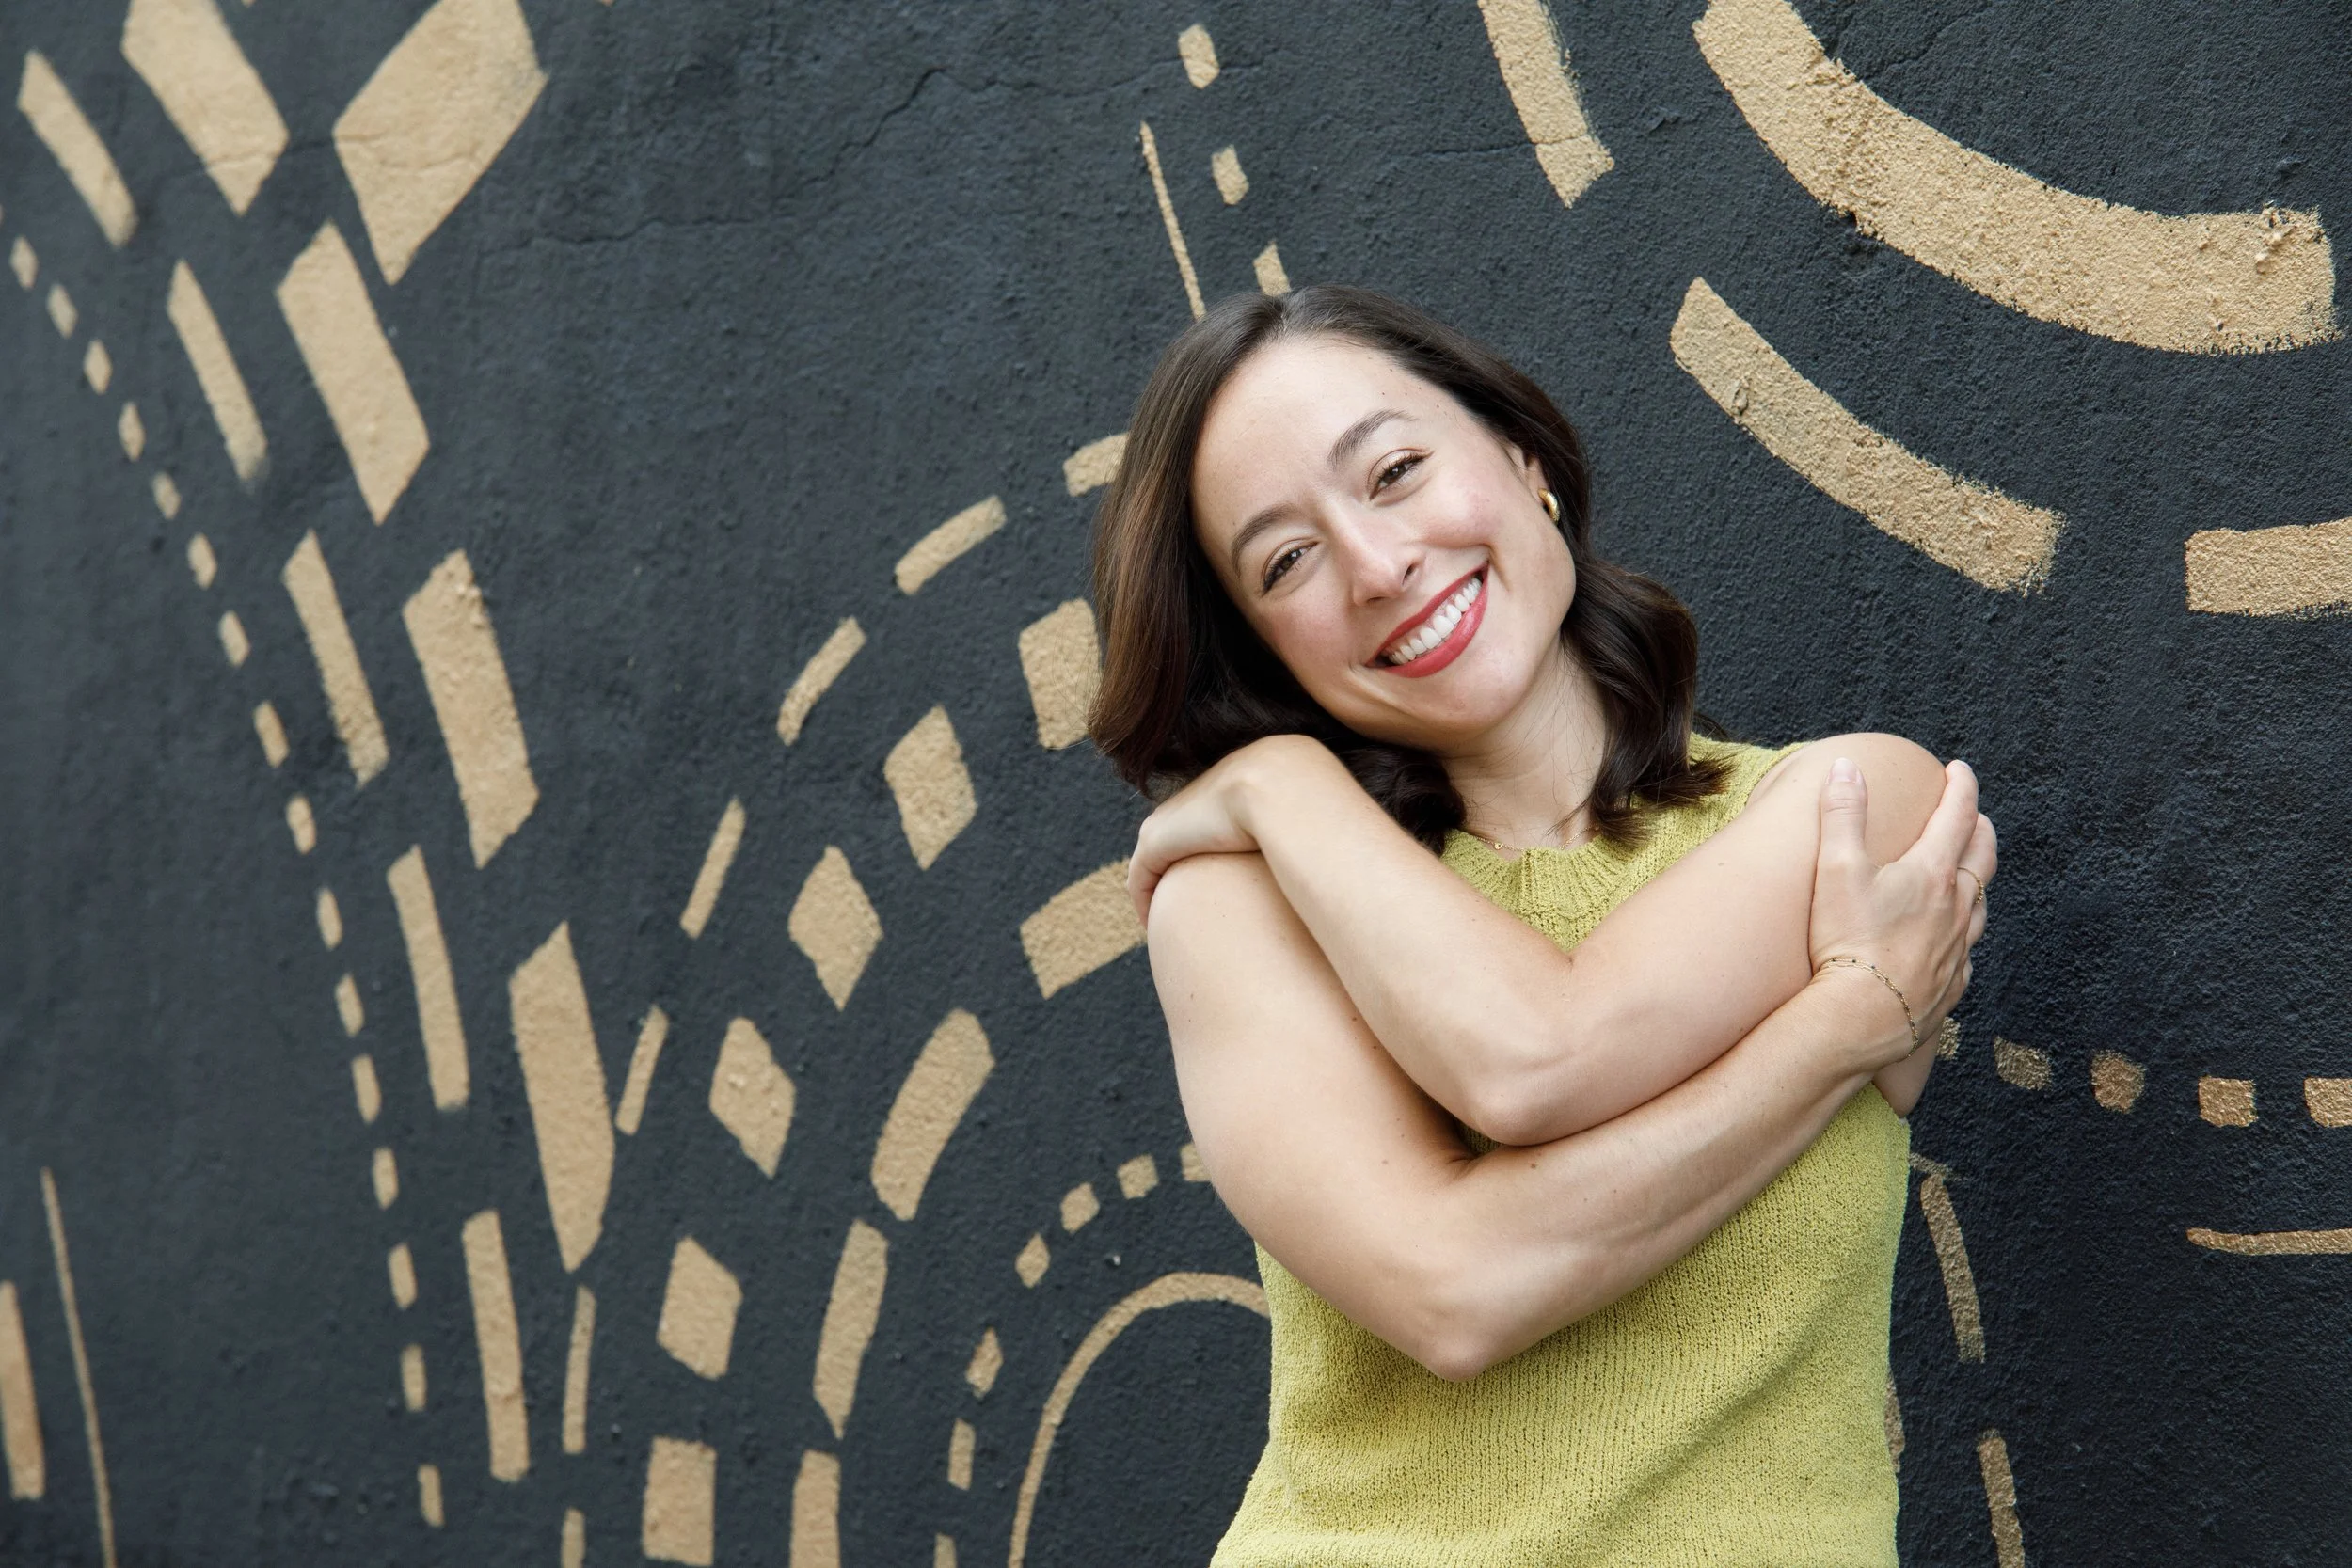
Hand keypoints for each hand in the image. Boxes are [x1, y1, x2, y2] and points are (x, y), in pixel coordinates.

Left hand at [1128, 737, 1319, 922]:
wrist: (1285, 789)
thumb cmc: (1314, 808)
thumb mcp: (1312, 814)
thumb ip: (1308, 830)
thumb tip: (1324, 850)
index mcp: (1234, 781)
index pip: (1213, 818)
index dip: (1211, 850)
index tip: (1217, 883)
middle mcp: (1196, 793)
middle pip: (1179, 837)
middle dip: (1179, 870)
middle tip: (1189, 909)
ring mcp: (1173, 816)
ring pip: (1154, 859)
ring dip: (1156, 891)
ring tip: (1165, 924)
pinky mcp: (1156, 840)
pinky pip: (1140, 877)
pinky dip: (1143, 900)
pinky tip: (1152, 927)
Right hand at [1807, 758, 1997, 1069]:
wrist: (1861, 1018)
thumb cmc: (1847, 942)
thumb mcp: (1835, 868)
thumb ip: (1842, 814)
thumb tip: (1847, 767)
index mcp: (1933, 873)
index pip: (1958, 815)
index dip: (1961, 787)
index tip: (1958, 770)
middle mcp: (1957, 907)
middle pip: (1983, 856)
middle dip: (1979, 828)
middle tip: (1971, 815)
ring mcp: (1958, 947)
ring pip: (1982, 904)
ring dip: (1978, 879)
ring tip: (1966, 873)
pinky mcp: (1952, 984)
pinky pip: (1968, 951)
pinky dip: (1963, 932)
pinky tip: (1951, 939)